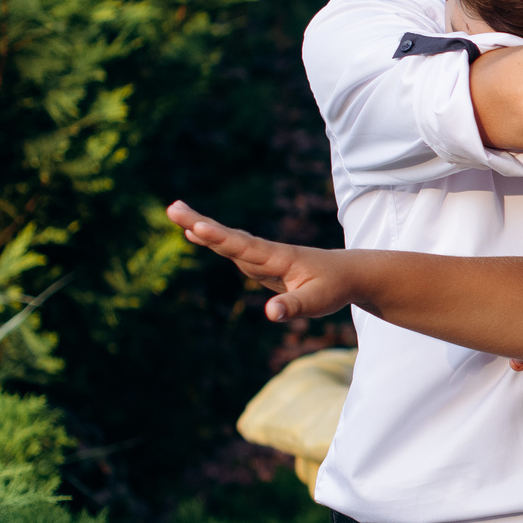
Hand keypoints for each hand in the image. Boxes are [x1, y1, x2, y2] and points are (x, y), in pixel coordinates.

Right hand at [169, 201, 350, 320]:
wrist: (350, 274)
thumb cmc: (335, 287)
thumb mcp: (318, 301)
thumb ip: (293, 306)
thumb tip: (270, 314)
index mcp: (279, 258)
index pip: (244, 246)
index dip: (220, 238)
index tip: (197, 226)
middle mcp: (267, 253)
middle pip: (230, 237)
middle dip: (201, 224)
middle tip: (172, 208)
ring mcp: (263, 257)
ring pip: (229, 241)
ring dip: (203, 227)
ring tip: (176, 213)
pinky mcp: (262, 264)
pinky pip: (232, 249)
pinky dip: (213, 240)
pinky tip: (196, 233)